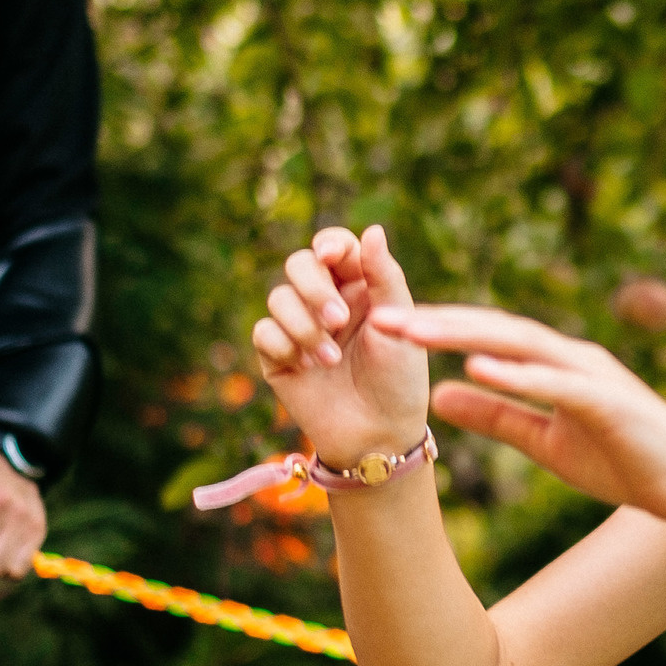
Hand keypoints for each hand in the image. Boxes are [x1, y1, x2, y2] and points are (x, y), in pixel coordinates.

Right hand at [254, 225, 429, 466]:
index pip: (335, 247)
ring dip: (303, 325)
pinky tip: (307, 367)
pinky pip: (264, 332)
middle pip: (298, 264)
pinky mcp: (279, 357)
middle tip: (339, 321)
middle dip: (313, 287)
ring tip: (330, 358)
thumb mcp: (402, 324)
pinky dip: (284, 344)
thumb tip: (373, 230)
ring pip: (278, 298)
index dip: (329, 244)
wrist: (379, 435)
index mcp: (360, 287)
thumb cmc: (400, 379)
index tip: (331, 256)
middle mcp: (327, 302)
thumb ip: (385, 276)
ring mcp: (300, 329)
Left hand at [403, 306, 665, 522]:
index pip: (486, 338)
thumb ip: (498, 416)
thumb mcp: (545, 441)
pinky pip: (557, 382)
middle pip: (494, 329)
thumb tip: (442, 395)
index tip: (382, 328)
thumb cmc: (625, 460)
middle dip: (435, 322)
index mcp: (554, 365)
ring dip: (464, 334)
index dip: (435, 330)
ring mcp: (592, 375)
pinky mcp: (609, 401)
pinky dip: (518, 373)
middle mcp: (570, 358)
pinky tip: (478, 367)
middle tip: (376, 314)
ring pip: (519, 343)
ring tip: (413, 330)